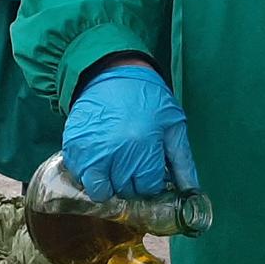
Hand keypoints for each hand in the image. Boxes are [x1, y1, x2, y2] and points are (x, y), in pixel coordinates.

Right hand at [62, 61, 199, 201]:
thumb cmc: (147, 97)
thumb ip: (182, 161)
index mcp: (143, 145)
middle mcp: (115, 152)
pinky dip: (89, 173)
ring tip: (115, 166)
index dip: (151, 182)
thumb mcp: (172, 124)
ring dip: (109, 184)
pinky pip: (80, 176)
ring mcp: (91, 150)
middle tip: (133, 165)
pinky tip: (99, 157)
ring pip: (99, 190)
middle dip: (132, 183)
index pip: (148, 186)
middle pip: (125, 190)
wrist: (112, 72)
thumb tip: (191, 192)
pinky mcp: (73, 146)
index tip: (150, 172)